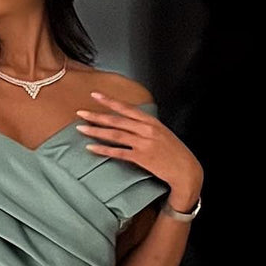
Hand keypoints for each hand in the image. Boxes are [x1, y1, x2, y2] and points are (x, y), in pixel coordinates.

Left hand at [76, 93, 202, 210]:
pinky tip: (91, 148)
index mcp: (151, 121)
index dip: (110, 101)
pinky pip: (118, 152)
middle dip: (97, 115)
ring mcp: (143, 143)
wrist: (185, 169)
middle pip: (117, 120)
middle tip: (80, 112)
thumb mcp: (161, 134)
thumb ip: (146, 127)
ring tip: (81, 128)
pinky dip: (103, 150)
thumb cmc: (173, 152)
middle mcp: (146, 129)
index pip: (127, 108)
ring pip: (115, 134)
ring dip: (96, 131)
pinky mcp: (141, 157)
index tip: (95, 95)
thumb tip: (130, 123)